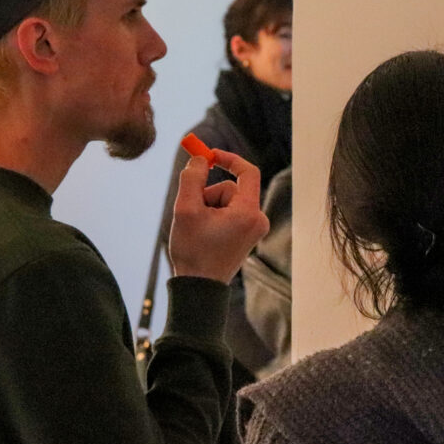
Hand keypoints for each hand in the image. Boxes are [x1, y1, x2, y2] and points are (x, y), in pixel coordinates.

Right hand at [168, 149, 268, 283]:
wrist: (199, 288)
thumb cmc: (194, 251)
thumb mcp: (186, 209)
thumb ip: (192, 178)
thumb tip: (200, 159)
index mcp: (248, 212)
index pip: (247, 172)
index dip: (229, 159)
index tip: (209, 155)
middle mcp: (258, 219)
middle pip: (231, 188)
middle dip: (208, 193)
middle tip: (191, 208)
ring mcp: (254, 228)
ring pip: (228, 201)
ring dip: (208, 206)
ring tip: (197, 228)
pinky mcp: (247, 235)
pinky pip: (230, 212)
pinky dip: (214, 216)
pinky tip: (203, 233)